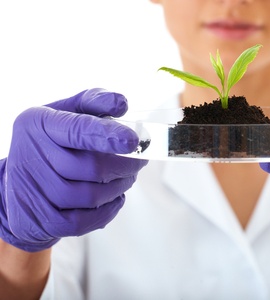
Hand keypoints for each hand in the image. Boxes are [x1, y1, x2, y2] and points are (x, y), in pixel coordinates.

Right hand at [0, 88, 147, 251]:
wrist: (20, 183)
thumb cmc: (53, 141)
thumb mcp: (67, 112)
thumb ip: (95, 102)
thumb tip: (121, 103)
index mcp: (39, 123)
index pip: (77, 130)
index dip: (108, 136)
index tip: (134, 141)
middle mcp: (30, 155)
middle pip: (91, 167)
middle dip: (126, 166)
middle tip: (140, 161)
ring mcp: (33, 190)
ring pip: (91, 195)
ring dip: (119, 187)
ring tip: (126, 177)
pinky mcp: (42, 218)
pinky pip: (84, 221)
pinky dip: (108, 210)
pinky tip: (115, 198)